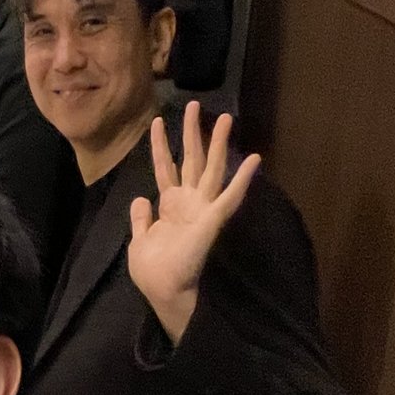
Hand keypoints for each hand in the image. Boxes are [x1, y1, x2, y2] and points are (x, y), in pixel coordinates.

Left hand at [126, 101, 260, 345]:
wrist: (162, 289)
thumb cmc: (153, 269)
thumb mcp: (139, 238)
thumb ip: (141, 218)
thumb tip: (139, 198)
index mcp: (170, 206)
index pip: (164, 168)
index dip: (159, 145)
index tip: (156, 122)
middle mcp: (188, 202)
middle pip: (190, 159)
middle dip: (191, 132)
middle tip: (194, 104)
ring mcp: (202, 208)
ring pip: (211, 169)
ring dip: (218, 143)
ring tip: (225, 117)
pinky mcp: (212, 219)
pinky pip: (230, 196)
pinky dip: (243, 178)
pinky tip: (255, 159)